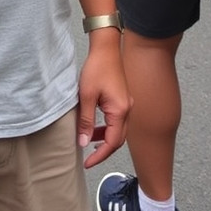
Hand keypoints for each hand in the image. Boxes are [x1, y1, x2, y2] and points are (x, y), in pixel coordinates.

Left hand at [76, 35, 131, 168]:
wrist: (106, 48)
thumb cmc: (97, 68)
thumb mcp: (86, 96)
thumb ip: (86, 121)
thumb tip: (84, 143)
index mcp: (120, 111)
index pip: (112, 142)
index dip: (99, 156)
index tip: (87, 163)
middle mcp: (127, 110)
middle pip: (118, 140)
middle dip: (103, 151)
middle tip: (88, 158)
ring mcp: (126, 104)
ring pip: (118, 130)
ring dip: (105, 138)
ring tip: (88, 140)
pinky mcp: (122, 100)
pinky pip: (117, 121)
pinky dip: (107, 128)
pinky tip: (94, 126)